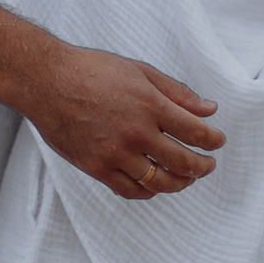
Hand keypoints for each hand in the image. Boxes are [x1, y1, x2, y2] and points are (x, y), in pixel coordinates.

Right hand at [27, 46, 224, 201]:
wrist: (46, 82)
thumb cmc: (91, 71)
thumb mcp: (139, 72)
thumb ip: (177, 93)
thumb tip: (208, 109)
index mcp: (149, 105)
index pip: (195, 131)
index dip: (212, 140)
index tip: (217, 142)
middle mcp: (136, 132)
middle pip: (182, 162)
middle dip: (202, 166)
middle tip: (208, 165)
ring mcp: (115, 153)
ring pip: (159, 182)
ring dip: (180, 183)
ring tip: (186, 178)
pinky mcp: (96, 168)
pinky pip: (130, 190)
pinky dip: (148, 191)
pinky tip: (155, 184)